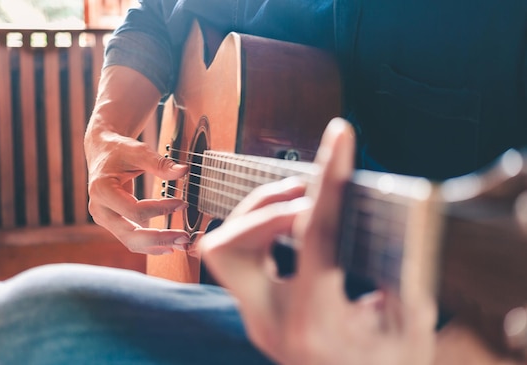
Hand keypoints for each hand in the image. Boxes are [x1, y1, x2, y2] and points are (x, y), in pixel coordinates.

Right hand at [85, 66, 190, 254]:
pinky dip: (150, 243)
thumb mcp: (138, 152)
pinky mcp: (112, 223)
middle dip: (159, 239)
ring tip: (181, 244)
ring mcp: (104, 219)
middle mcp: (99, 209)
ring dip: (157, 246)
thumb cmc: (118, 150)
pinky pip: (132, 239)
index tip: (182, 203)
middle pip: (130, 235)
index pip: (134, 210)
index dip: (161, 209)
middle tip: (184, 239)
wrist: (102, 151)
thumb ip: (160, 163)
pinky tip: (169, 245)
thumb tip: (183, 171)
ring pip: (131, 242)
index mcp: (102, 190)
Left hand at [200, 118, 436, 364]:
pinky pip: (236, 259)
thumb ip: (401, 265)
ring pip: (222, 249)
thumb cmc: (393, 364)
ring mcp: (255, 319)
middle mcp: (271, 324)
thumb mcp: (412, 321)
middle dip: (266, 204)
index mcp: (317, 326)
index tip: (339, 136)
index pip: (315, 238)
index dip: (329, 181)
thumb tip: (394, 209)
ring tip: (303, 202)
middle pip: (229, 246)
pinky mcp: (253, 312)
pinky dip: (260, 230)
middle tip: (309, 191)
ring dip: (257, 213)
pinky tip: (295, 224)